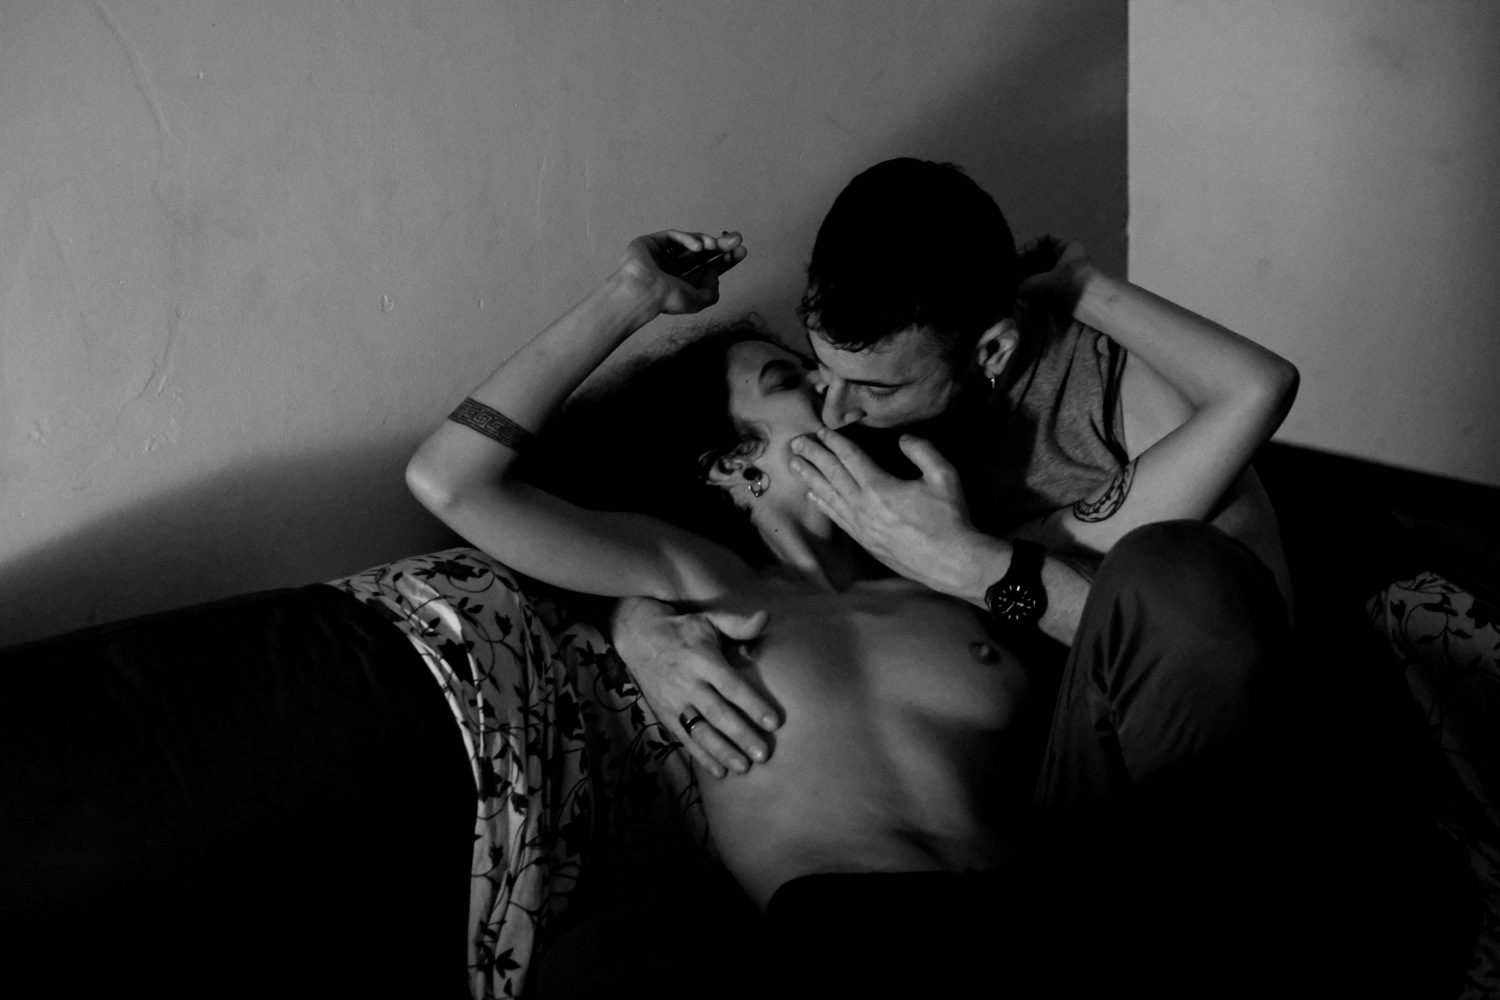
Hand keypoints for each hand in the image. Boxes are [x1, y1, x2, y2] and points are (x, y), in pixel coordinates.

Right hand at [610, 596, 776, 777]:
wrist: (638, 638)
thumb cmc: (684, 630)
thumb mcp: (709, 620)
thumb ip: (738, 624)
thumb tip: (766, 617)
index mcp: (702, 660)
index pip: (731, 686)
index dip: (753, 704)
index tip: (774, 723)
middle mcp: (688, 683)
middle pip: (718, 714)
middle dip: (741, 735)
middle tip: (763, 754)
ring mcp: (674, 702)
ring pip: (701, 731)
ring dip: (723, 751)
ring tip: (744, 767)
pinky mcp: (666, 715)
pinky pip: (685, 739)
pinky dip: (702, 757)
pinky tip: (720, 771)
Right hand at [617, 230, 745, 315]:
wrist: (642, 290)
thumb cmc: (667, 299)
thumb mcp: (698, 301)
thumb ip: (711, 292)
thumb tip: (714, 273)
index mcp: (682, 284)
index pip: (708, 269)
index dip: (725, 260)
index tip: (741, 251)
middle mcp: (673, 269)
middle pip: (703, 254)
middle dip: (721, 246)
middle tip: (737, 238)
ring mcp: (662, 255)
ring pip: (690, 243)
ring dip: (706, 242)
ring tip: (715, 245)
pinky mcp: (652, 242)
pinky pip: (674, 236)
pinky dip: (688, 239)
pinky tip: (699, 246)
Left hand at [790, 428, 983, 595]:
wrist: (950, 561)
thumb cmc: (949, 518)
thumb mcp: (944, 476)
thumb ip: (922, 451)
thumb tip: (903, 439)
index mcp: (880, 487)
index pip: (850, 458)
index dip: (835, 442)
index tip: (822, 431)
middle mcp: (863, 506)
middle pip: (831, 474)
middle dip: (813, 455)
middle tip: (795, 443)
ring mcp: (861, 526)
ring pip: (828, 496)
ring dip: (809, 478)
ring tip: (794, 464)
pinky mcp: (864, 541)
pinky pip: (837, 518)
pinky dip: (822, 504)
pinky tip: (813, 496)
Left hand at [1016, 235, 1092, 316]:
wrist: (1067, 287)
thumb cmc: (1045, 292)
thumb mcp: (1021, 289)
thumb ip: (1012, 279)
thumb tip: (1003, 272)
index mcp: (1041, 282)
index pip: (1025, 267)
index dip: (1015, 264)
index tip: (1009, 265)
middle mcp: (1051, 269)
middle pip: (1030, 255)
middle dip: (1020, 254)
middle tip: (1017, 257)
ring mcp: (1059, 257)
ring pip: (1038, 246)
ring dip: (1026, 247)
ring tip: (1024, 254)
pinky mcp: (1066, 245)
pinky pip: (1047, 238)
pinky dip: (1036, 241)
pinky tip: (1032, 250)